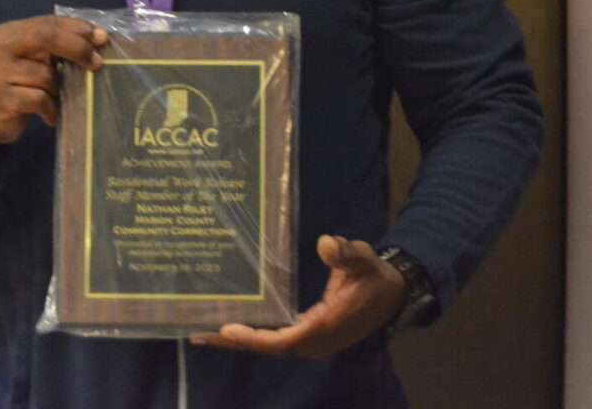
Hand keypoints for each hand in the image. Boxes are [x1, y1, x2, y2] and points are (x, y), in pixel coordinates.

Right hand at [0, 15, 106, 146]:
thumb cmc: (14, 83)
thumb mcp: (29, 58)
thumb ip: (53, 47)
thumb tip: (99, 38)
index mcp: (8, 32)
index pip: (48, 22)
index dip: (77, 28)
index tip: (101, 37)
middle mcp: (1, 48)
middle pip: (47, 38)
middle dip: (77, 48)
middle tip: (97, 63)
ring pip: (47, 75)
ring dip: (58, 89)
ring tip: (54, 98)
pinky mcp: (1, 99)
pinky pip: (40, 99)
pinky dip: (50, 109)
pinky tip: (49, 114)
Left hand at [189, 235, 406, 358]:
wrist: (393, 294)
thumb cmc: (374, 276)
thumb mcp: (362, 259)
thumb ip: (345, 253)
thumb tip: (327, 244)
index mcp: (325, 327)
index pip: (284, 340)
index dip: (254, 337)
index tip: (227, 328)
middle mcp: (315, 342)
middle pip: (269, 347)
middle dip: (235, 341)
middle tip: (198, 331)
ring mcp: (312, 342)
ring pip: (271, 345)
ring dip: (240, 339)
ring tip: (205, 329)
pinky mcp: (310, 335)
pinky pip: (277, 339)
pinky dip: (254, 334)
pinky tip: (233, 324)